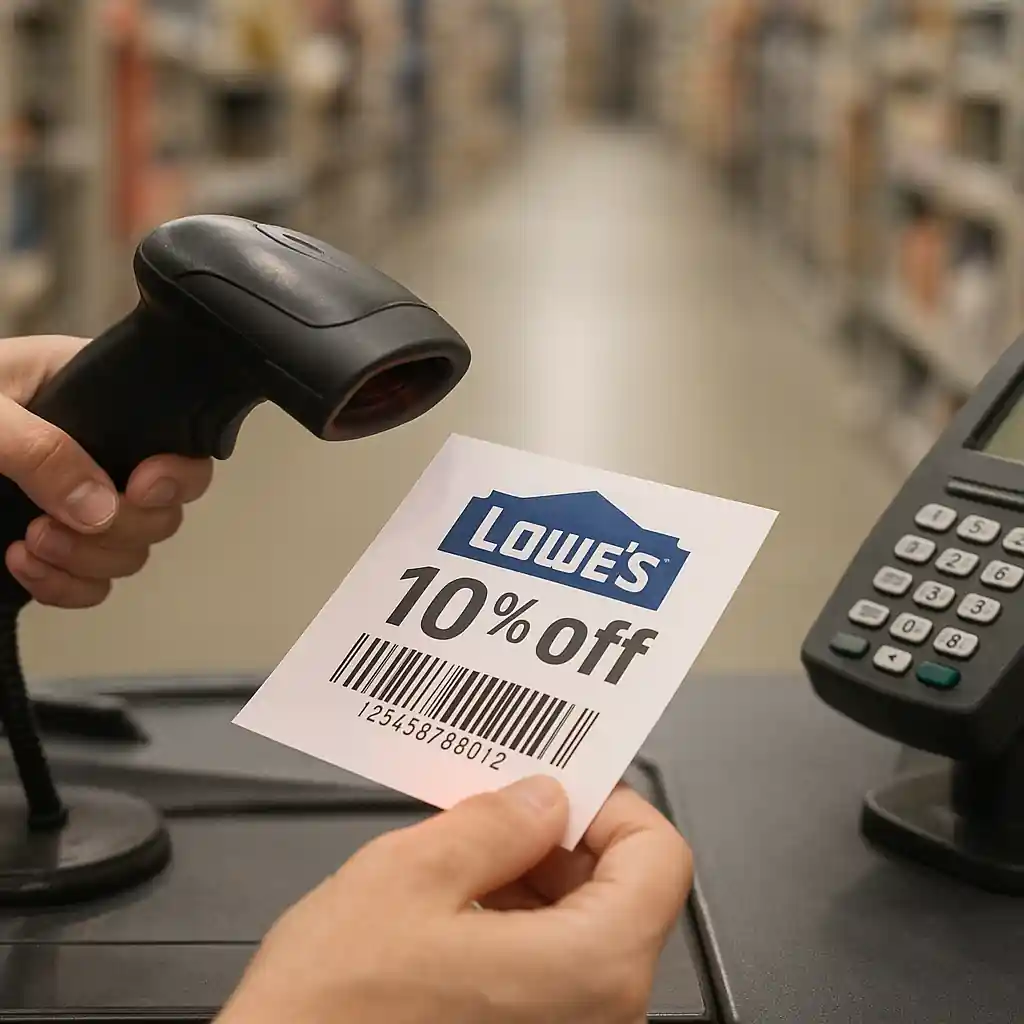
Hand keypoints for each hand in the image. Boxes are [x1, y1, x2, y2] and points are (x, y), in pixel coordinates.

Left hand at [0, 335, 212, 606]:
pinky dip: (66, 587)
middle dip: (118, 529)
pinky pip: (93, 583)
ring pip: (130, 551)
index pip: (175, 439)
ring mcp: (73, 502)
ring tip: (29, 544)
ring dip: (87, 561)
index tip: (140, 486)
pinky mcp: (49, 543)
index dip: (175, 473)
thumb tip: (99, 505)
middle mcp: (95, 451)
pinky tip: (21, 565)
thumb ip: (40, 450)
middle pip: (162, 509)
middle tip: (58, 523)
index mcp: (92, 397)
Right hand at [215, 777, 692, 1023]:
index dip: (611, 806)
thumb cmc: (332, 1016)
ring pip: (586, 932)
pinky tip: (460, 911)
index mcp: (589, 971)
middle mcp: (597, 1020)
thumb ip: (494, 823)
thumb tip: (541, 799)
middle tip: (498, 810)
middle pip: (625, 893)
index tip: (560, 787)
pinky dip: (520, 928)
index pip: (661, 857)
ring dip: (536, 882)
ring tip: (465, 859)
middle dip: (561, 840)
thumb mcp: (409, 877)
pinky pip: (555, 975)